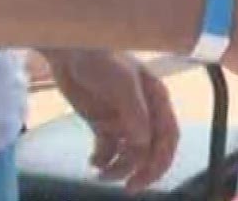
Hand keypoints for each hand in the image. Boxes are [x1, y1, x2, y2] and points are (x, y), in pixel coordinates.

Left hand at [45, 49, 178, 190]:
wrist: (69, 51)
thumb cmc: (102, 60)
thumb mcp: (123, 84)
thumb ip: (136, 115)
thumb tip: (145, 144)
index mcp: (157, 101)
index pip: (168, 137)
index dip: (161, 159)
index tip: (146, 177)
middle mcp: (143, 113)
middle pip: (150, 150)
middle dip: (141, 170)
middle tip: (128, 187)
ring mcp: (122, 120)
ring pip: (128, 153)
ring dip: (118, 167)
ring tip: (101, 173)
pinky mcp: (102, 124)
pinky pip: (108, 150)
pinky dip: (102, 160)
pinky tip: (93, 161)